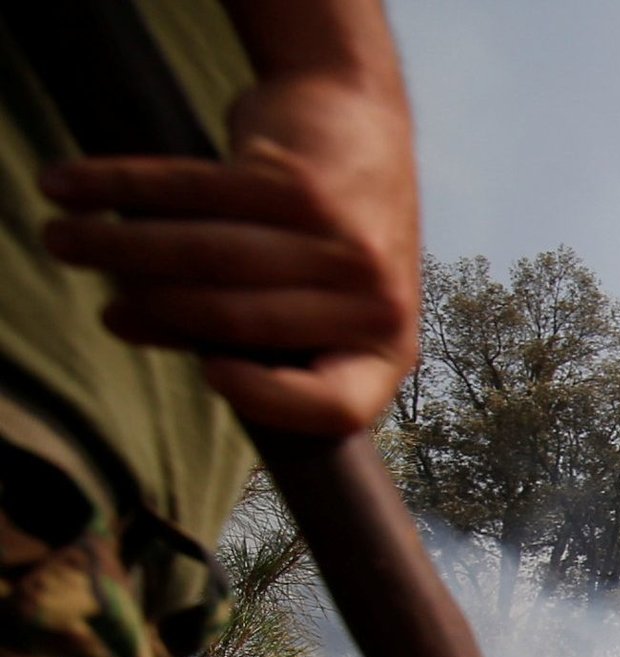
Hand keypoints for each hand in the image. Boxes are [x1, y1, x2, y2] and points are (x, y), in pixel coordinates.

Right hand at [42, 60, 419, 435]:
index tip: (209, 373)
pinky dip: (121, 187)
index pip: (336, 406)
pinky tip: (71, 188)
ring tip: (62, 241)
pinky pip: (192, 194)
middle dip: (145, 303)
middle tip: (93, 292)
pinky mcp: (301, 184)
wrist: (357, 118)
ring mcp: (346, 244)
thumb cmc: (321, 233)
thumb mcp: (312, 298)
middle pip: (235, 318)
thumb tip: (128, 324)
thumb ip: (247, 331)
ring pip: (206, 257)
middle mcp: (376, 302)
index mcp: (387, 348)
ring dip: (118, 247)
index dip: (270, 400)